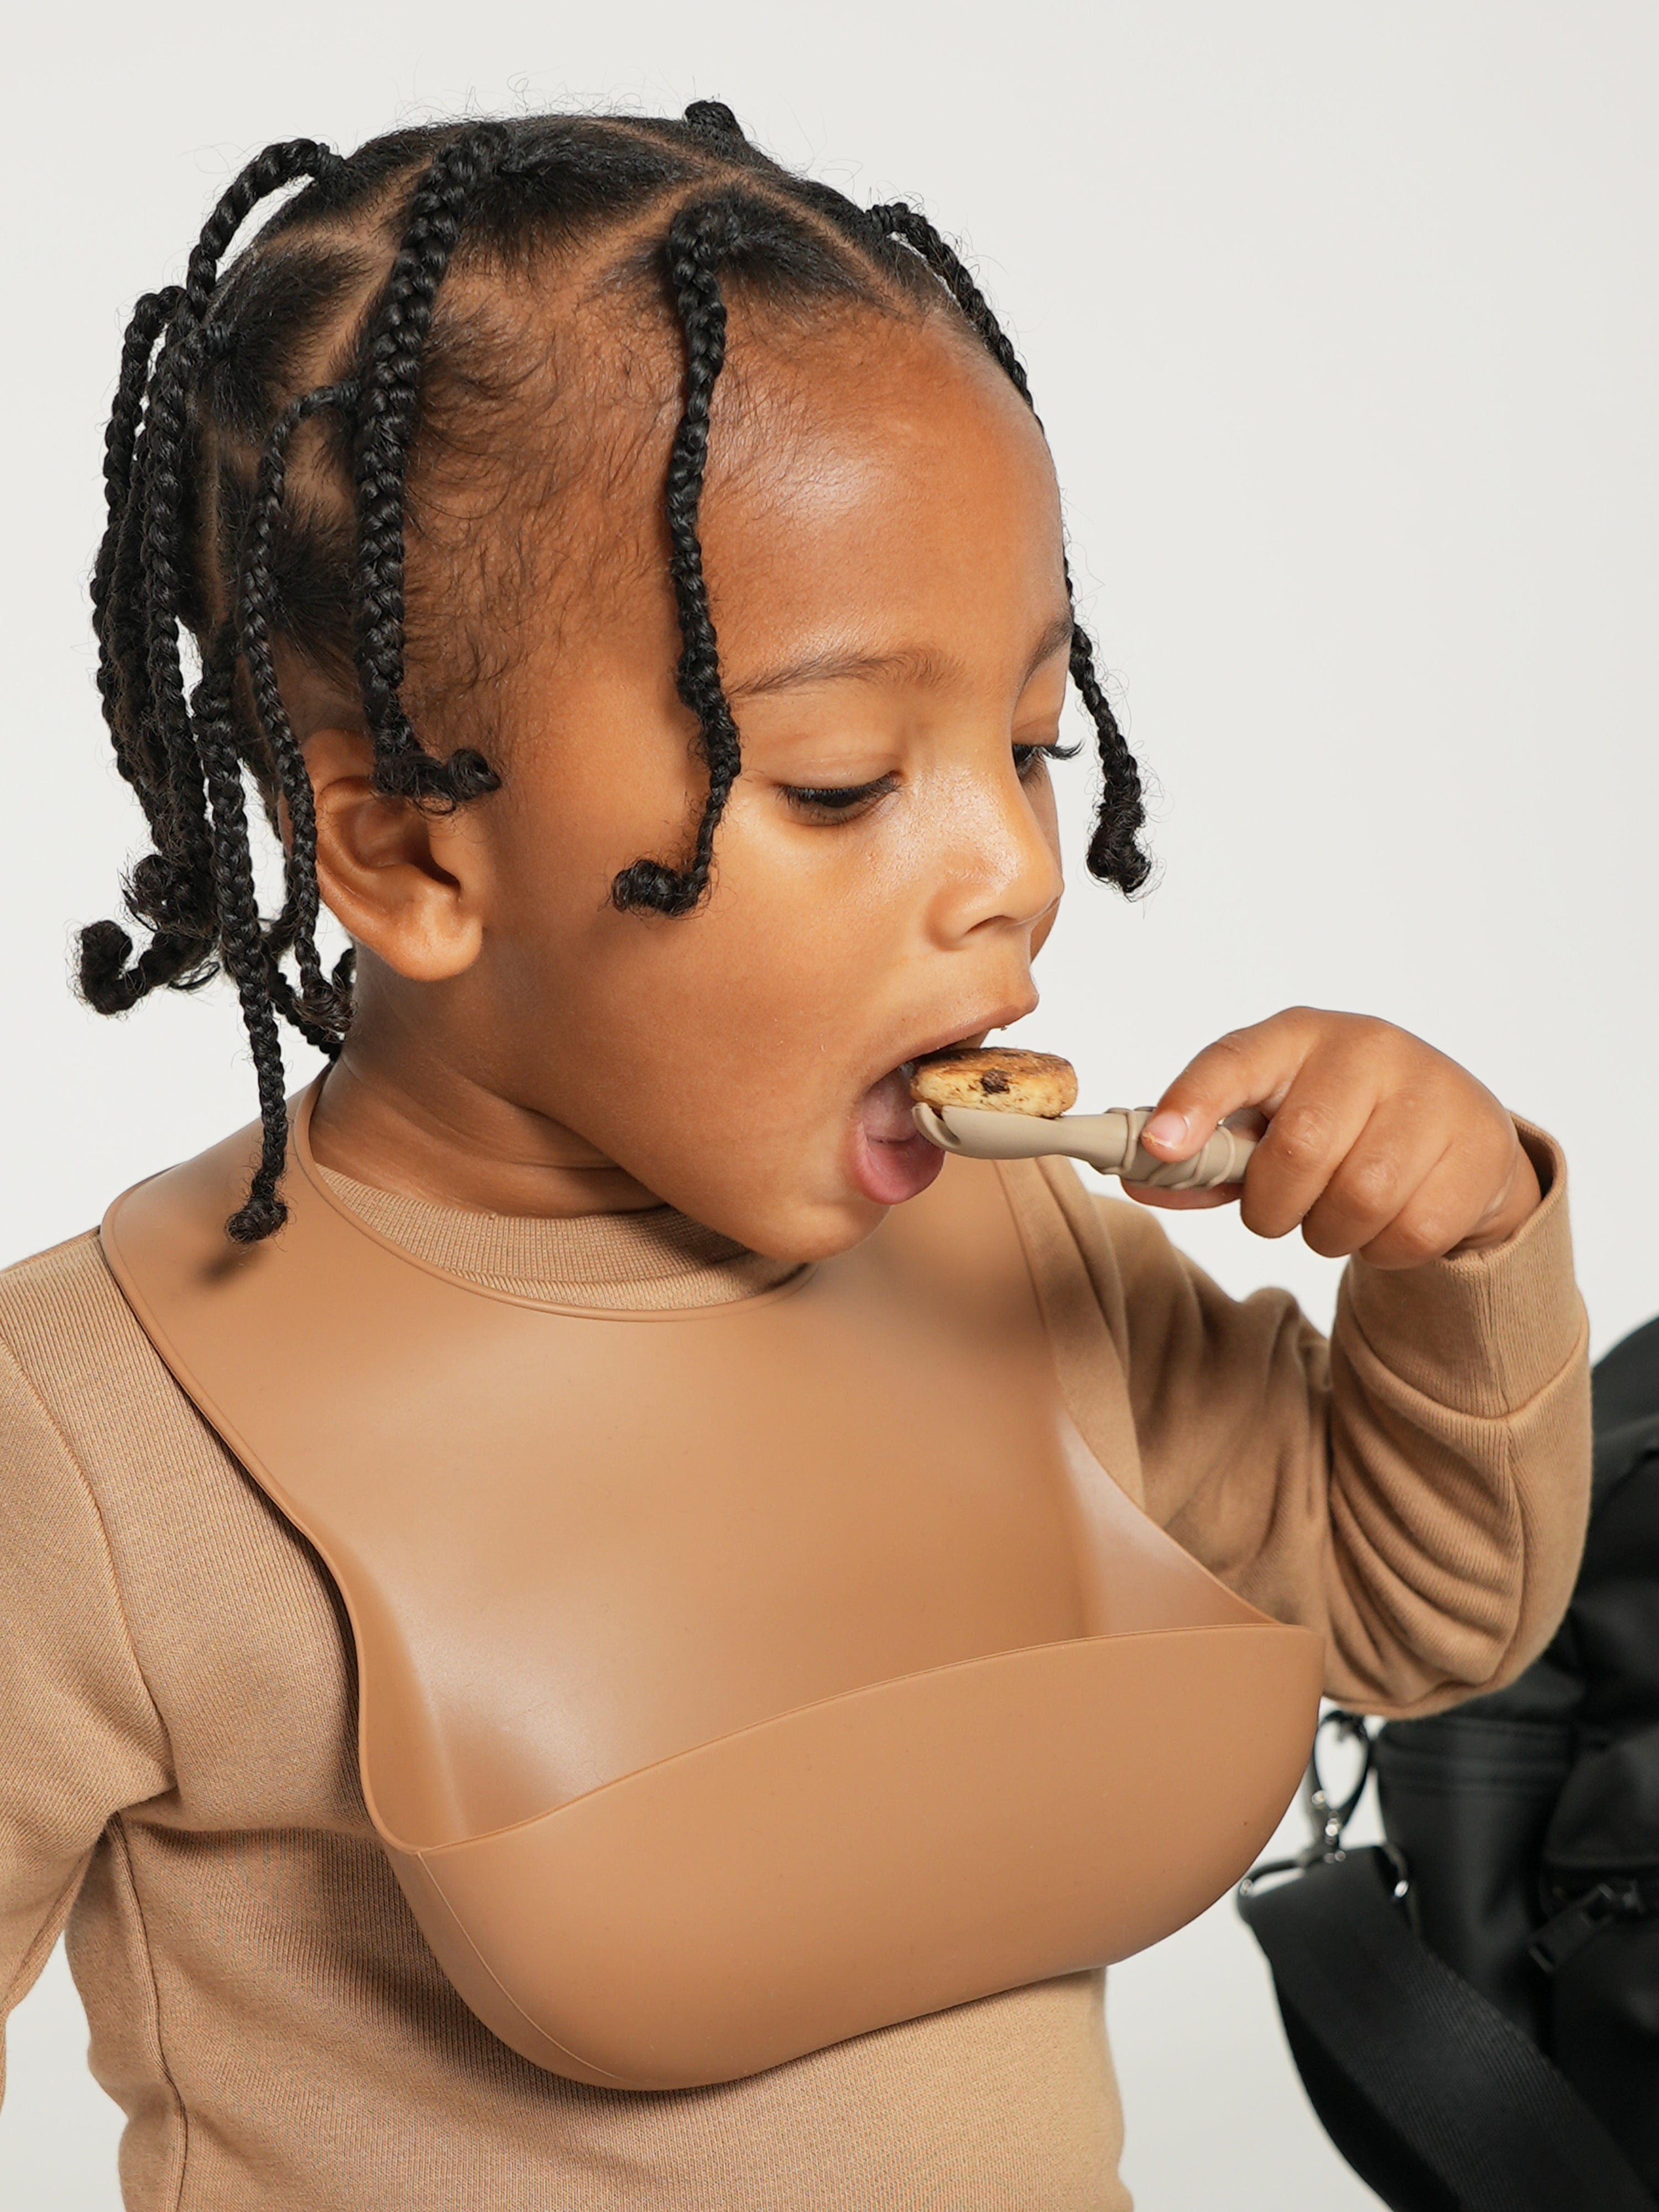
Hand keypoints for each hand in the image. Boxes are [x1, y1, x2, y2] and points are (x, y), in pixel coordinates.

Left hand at [1130, 1008, 1541, 1268]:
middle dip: (1273, 1205)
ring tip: (1337, 1210)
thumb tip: (1138, 1178)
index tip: (1159, 1146)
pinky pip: (1411, 1233)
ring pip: (1358, 1200)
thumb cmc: (1340, 1123)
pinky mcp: (1480, 1150)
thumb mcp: (1269, 1124)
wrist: (1455, 1130)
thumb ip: (1206, 1155)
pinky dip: (1384, 1248)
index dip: (1193, 1104)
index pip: (1234, 1060)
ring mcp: (1433, 1094)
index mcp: (1298, 1035)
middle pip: (1300, 1151)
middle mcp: (1368, 1049)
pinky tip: (1389, 1218)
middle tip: (1279, 1208)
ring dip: (1330, 1231)